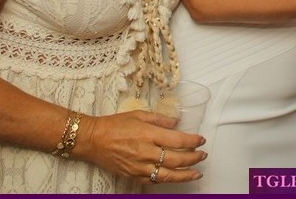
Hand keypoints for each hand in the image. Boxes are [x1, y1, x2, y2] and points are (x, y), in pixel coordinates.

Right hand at [76, 110, 206, 184]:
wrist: (93, 139)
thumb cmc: (115, 124)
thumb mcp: (139, 114)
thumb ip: (161, 119)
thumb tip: (177, 123)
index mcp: (149, 134)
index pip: (178, 141)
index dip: (193, 142)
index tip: (202, 140)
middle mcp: (146, 152)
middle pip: (176, 160)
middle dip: (193, 159)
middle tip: (203, 156)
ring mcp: (139, 166)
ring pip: (167, 175)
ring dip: (185, 175)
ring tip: (197, 173)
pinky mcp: (132, 175)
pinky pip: (153, 180)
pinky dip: (166, 179)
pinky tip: (175, 177)